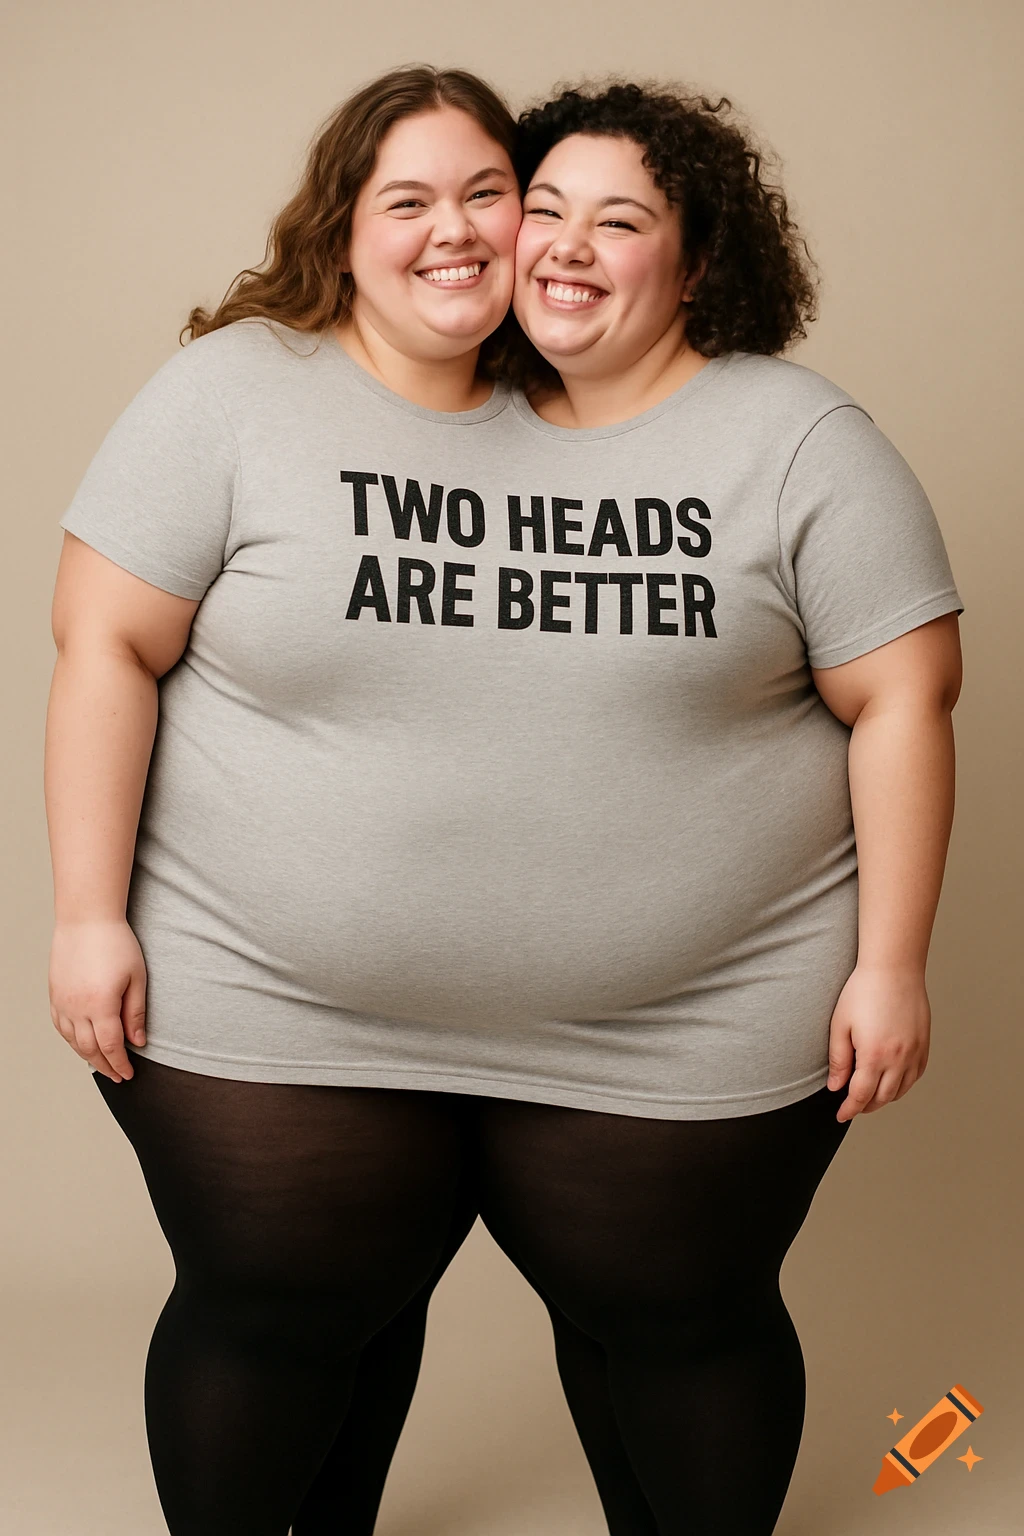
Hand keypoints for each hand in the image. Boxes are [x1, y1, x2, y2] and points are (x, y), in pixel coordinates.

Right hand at [49, 918, 146, 1082]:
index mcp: (100, 1005)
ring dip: (87, 1055)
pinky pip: (59, 1025)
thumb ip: (135, 1013)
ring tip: (102, 1064)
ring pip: (72, 1040)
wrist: (86, 918)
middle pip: (90, 1048)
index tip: (129, 1074)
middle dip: (105, 1066)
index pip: (111, 1047)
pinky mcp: (54, 994)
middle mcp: (77, 1008)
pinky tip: (80, 1042)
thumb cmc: (116, 943)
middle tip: (118, 1076)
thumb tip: (138, 1042)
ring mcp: (62, 1001)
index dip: (120, 1064)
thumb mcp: (137, 978)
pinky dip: (70, 1039)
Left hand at [826, 965, 930, 1122]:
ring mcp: (915, 1053)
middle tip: (853, 1106)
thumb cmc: (863, 992)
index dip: (849, 1109)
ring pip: (901, 1090)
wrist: (894, 969)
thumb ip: (838, 1060)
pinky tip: (891, 1080)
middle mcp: (899, 1059)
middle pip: (883, 1097)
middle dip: (866, 1106)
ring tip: (870, 1095)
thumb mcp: (840, 1025)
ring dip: (885, 1098)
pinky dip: (903, 1084)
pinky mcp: (924, 1045)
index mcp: (874, 1055)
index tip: (841, 1115)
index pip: (861, 1095)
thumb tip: (835, 1087)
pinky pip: (916, 1075)